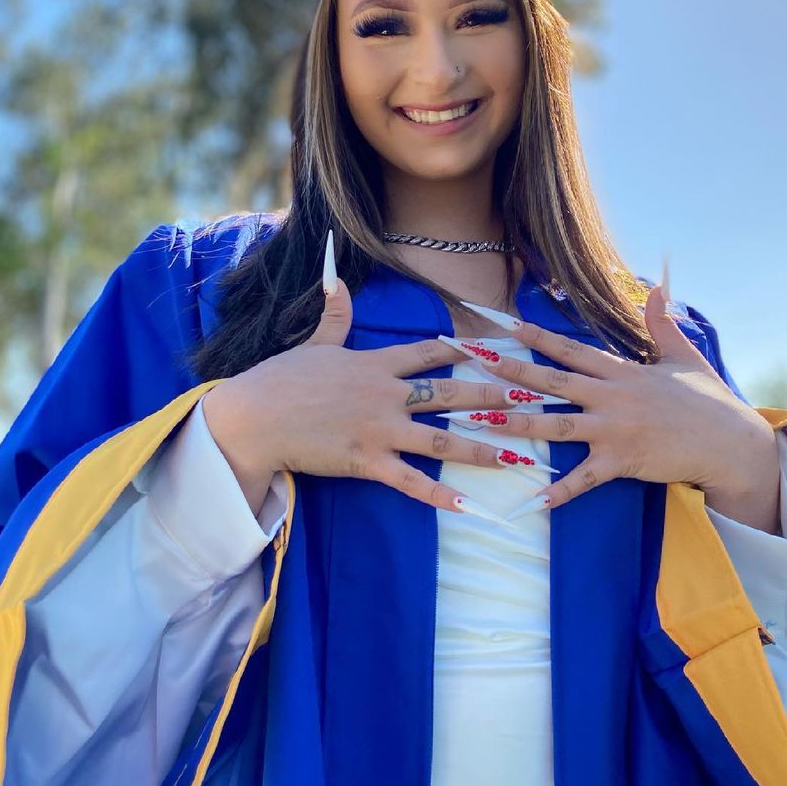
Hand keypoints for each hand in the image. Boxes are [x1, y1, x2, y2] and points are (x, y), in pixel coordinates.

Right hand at [202, 259, 549, 518]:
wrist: (254, 417)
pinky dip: (439, 494)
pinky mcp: (367, 462)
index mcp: (375, 363)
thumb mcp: (314, 343)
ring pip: (442, 440)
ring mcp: (379, 430)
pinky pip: (410, 480)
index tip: (498, 347)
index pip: (430, 353)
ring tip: (519, 456)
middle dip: (494, 396)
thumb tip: (337, 280)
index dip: (466, 349)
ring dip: (483, 448)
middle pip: (450, 394)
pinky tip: (467, 505)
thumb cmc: (280, 379)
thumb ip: (334, 314)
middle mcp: (387, 395)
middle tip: (532, 399)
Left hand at [453, 284, 779, 519]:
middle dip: (510, 373)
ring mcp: (615, 430)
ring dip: (516, 425)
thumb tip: (655, 287)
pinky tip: (532, 500)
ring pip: (555, 425)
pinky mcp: (623, 462)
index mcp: (622, 372)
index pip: (571, 350)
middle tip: (474, 363)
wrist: (732, 443)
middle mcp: (612, 397)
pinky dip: (559, 490)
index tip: (505, 325)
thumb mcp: (684, 356)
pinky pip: (584, 479)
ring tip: (479, 423)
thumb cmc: (708, 400)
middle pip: (552, 382)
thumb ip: (662, 323)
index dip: (537, 336)